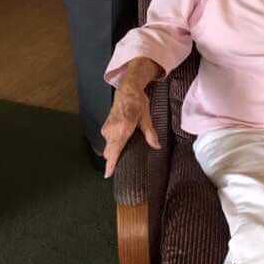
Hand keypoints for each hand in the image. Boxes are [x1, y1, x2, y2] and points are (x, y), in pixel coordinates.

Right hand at [101, 57, 162, 177]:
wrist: (127, 89)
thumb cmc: (137, 101)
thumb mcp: (146, 116)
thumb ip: (150, 133)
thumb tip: (157, 146)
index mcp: (123, 129)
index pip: (115, 151)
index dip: (110, 164)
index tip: (108, 175)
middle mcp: (112, 130)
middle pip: (109, 152)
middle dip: (113, 160)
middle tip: (121, 166)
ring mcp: (107, 128)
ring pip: (108, 146)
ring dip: (113, 151)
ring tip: (124, 153)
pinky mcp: (105, 126)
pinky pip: (107, 140)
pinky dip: (112, 144)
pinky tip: (120, 143)